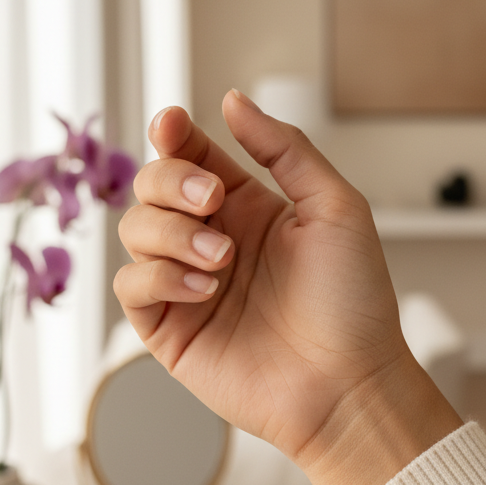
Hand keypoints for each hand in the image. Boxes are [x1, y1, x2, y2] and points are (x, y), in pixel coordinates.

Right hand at [114, 91, 461, 484]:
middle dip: (171, 182)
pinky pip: (131, 286)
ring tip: (221, 259)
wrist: (349, 384)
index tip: (172, 125)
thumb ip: (285, 150)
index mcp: (249, 209)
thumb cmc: (354, 303)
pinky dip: (158, 276)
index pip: (191, 156)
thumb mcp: (336, 208)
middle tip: (212, 203)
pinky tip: (204, 289)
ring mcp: (187, 286)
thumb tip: (233, 100)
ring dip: (171, 233)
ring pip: (134, 230)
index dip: (173, 135)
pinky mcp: (170, 330)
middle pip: (151, 185)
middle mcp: (212, 241)